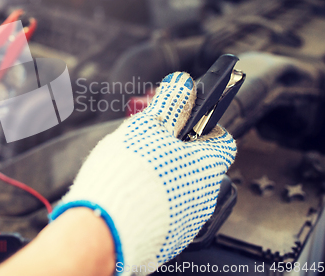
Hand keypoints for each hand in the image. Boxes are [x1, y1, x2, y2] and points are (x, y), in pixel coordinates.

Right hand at [51, 72, 236, 274]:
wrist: (102, 229)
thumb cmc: (126, 176)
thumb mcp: (146, 127)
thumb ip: (169, 104)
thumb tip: (183, 83)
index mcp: (206, 166)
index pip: (222, 141)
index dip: (204, 128)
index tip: (184, 123)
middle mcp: (204, 197)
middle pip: (197, 166)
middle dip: (175, 153)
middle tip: (147, 147)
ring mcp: (187, 222)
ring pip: (180, 190)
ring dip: (163, 178)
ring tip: (133, 173)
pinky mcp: (169, 241)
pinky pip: (165, 214)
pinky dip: (152, 204)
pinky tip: (129, 197)